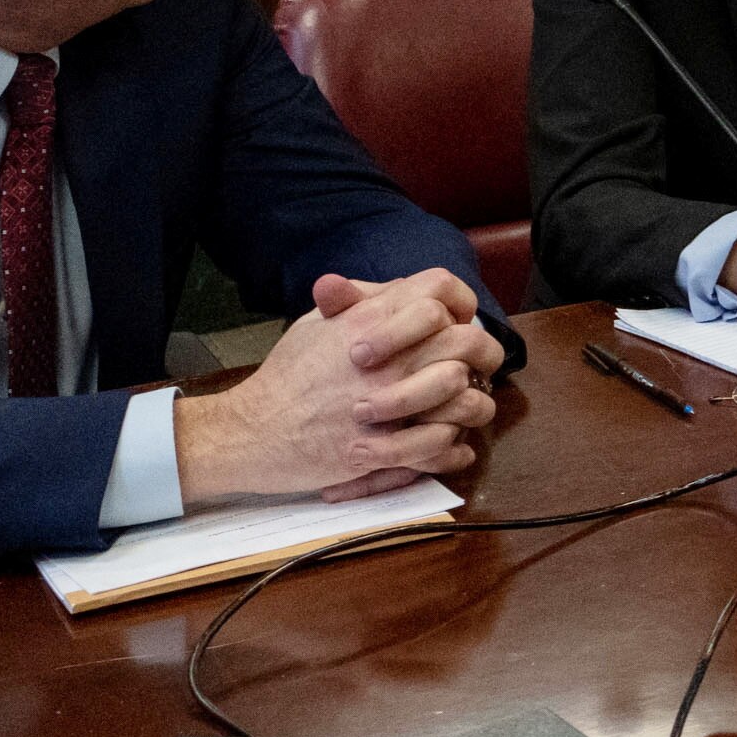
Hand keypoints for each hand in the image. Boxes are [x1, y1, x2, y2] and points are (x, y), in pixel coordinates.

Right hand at [179, 270, 501, 505]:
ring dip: (474, 405)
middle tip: (481, 368)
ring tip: (469, 410)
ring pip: (464, 399)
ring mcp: (385, 404)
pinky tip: (456, 448)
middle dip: (484, 355)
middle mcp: (384, 357)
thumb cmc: (287, 377)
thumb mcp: (317, 324)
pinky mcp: (379, 449)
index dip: (461, 303)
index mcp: (368, 318)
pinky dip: (454, 450)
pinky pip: (440, 445)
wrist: (252, 432)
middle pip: (466, 341)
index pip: (439, 289)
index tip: (462, 322)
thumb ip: (362, 301)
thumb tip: (405, 287)